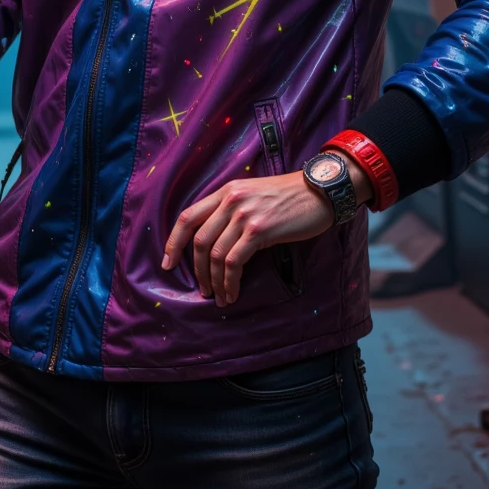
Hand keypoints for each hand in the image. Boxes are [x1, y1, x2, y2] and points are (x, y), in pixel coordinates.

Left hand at [161, 161, 371, 306]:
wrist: (320, 193)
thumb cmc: (290, 198)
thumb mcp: (253, 196)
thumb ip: (232, 213)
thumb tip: (215, 246)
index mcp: (225, 191)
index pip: (187, 217)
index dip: (173, 242)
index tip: (168, 263)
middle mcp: (230, 200)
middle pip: (198, 240)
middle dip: (196, 271)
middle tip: (202, 290)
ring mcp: (244, 214)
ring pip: (215, 255)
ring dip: (214, 282)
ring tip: (219, 297)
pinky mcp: (259, 230)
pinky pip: (234, 262)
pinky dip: (230, 282)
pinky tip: (233, 292)